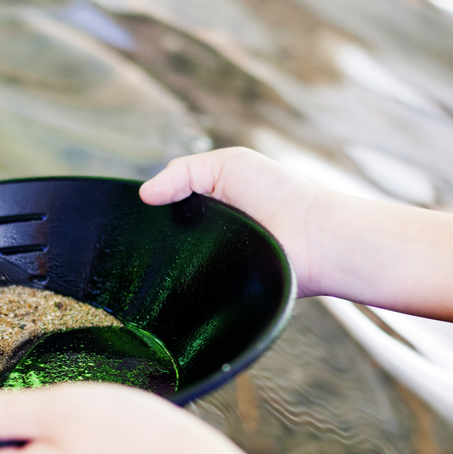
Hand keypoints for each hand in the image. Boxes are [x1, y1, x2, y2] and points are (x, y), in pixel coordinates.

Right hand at [141, 147, 331, 296]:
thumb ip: (182, 172)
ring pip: (176, 265)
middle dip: (157, 235)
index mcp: (210, 204)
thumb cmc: (280, 192)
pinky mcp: (220, 290)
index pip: (167, 209)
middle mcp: (210, 234)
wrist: (314, 236)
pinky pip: (192, 289)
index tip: (137, 211)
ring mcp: (213, 262)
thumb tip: (144, 195)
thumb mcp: (226, 164)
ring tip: (172, 252)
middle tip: (150, 234)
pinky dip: (186, 281)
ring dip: (172, 258)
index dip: (152, 208)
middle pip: (167, 238)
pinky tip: (185, 274)